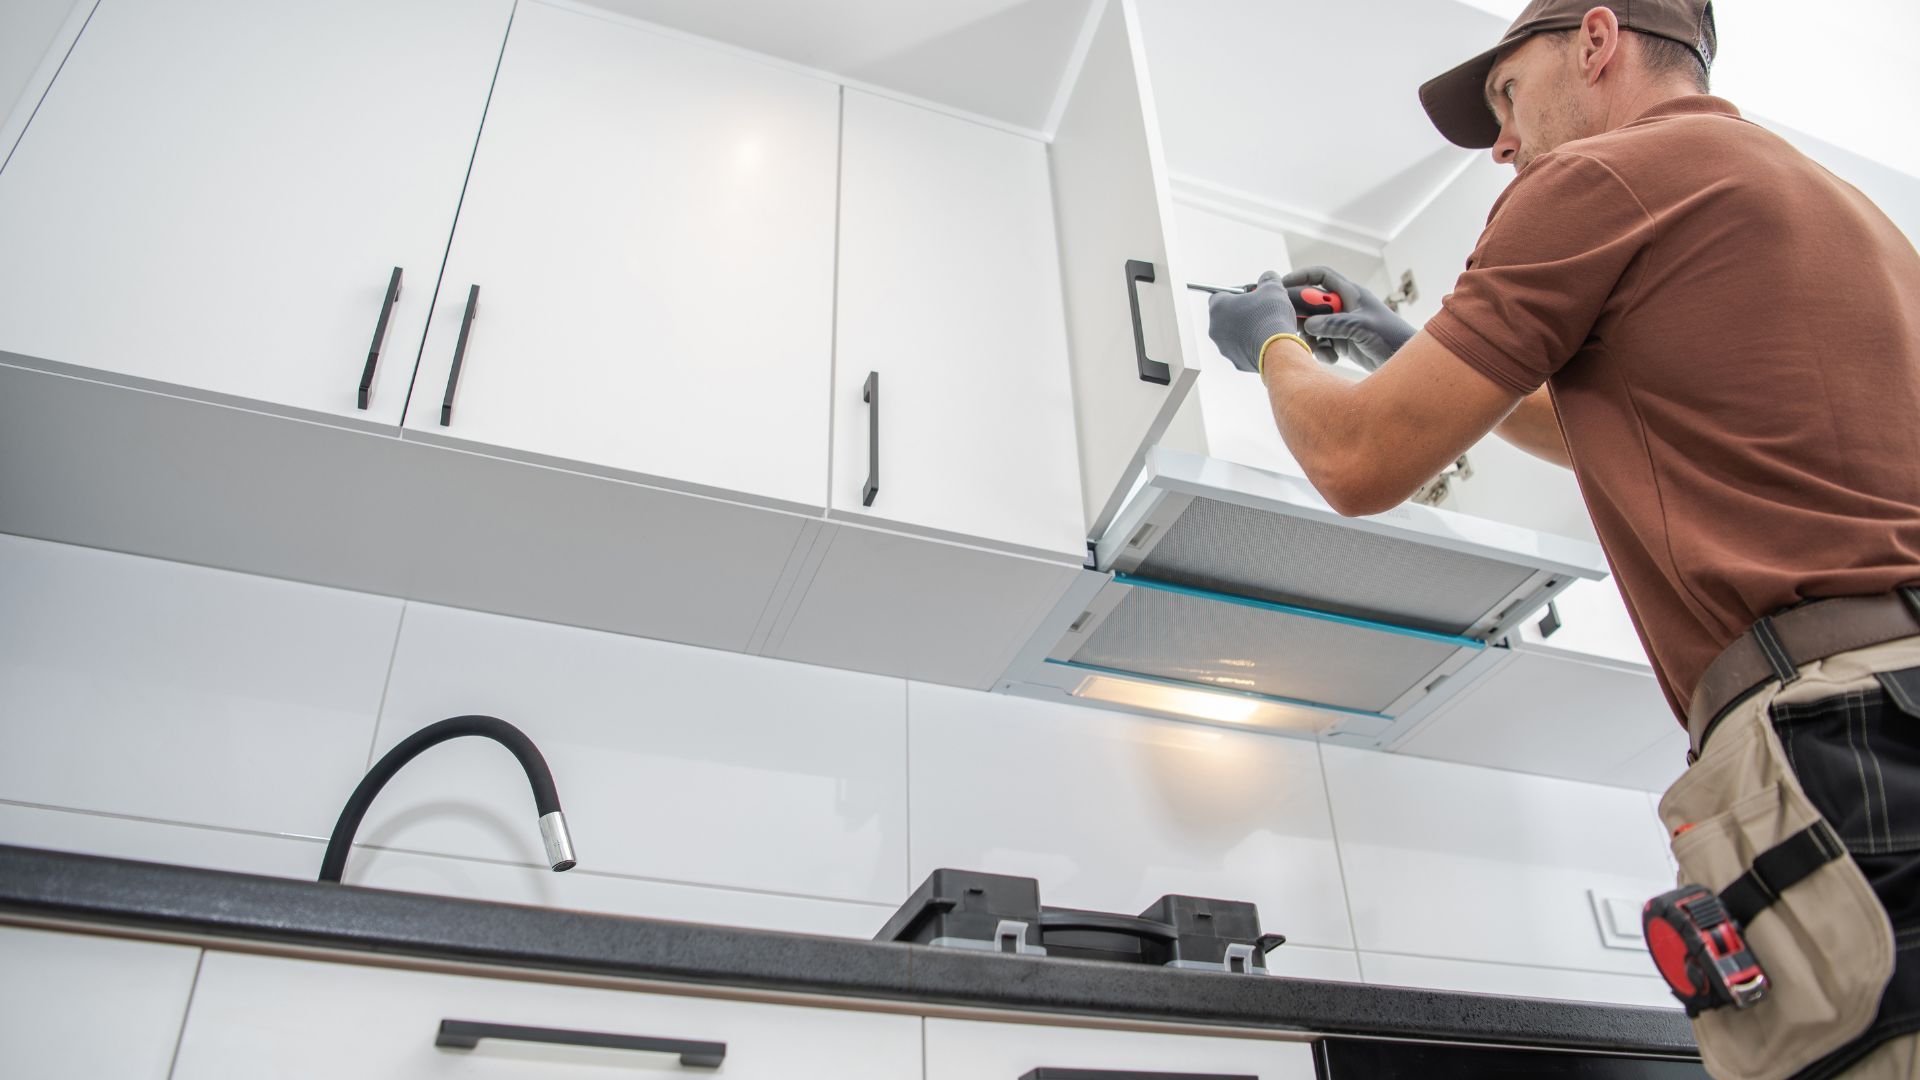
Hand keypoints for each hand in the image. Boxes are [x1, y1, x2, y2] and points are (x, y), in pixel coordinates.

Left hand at [1206, 270, 1302, 372]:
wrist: (1278, 349)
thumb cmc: (1271, 315)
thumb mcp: (1273, 287)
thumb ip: (1267, 279)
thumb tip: (1268, 278)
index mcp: (1218, 307)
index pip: (1221, 294)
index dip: (1237, 293)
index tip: (1252, 293)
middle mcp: (1216, 328)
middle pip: (1227, 315)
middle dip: (1242, 311)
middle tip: (1261, 309)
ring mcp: (1224, 347)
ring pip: (1235, 334)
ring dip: (1247, 328)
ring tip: (1266, 325)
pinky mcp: (1236, 361)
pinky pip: (1243, 349)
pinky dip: (1253, 344)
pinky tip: (1267, 340)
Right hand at [1281, 265, 1415, 371]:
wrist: (1405, 362)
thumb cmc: (1391, 338)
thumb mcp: (1362, 328)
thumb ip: (1335, 324)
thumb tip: (1309, 325)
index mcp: (1351, 294)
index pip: (1322, 276)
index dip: (1301, 276)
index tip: (1282, 285)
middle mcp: (1345, 307)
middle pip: (1312, 303)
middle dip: (1301, 316)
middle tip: (1290, 327)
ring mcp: (1342, 325)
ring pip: (1314, 326)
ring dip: (1312, 339)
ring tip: (1321, 350)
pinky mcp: (1343, 342)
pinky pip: (1322, 343)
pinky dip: (1322, 351)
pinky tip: (1333, 358)